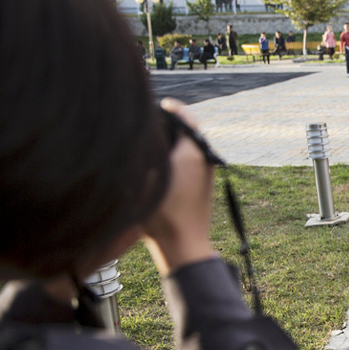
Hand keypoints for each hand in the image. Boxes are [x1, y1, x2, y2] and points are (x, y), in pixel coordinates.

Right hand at [142, 99, 218, 275]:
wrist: (184, 245)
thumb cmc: (162, 215)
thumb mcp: (146, 179)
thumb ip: (145, 154)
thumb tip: (140, 138)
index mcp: (194, 153)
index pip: (186, 119)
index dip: (172, 109)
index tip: (161, 104)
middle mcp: (204, 160)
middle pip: (188, 132)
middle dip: (171, 125)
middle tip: (152, 120)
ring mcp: (207, 173)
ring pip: (190, 147)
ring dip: (175, 142)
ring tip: (153, 139)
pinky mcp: (204, 185)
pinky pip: (191, 161)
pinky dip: (178, 156)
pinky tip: (160, 161)